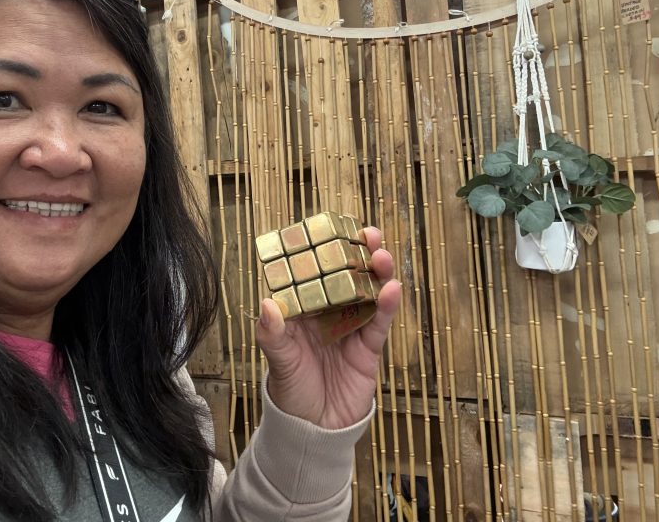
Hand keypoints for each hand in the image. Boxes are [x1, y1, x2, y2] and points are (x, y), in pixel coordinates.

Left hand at [256, 227, 401, 428]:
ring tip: (382, 254)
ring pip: (366, 293)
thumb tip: (266, 304)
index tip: (330, 228)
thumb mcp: (278, 361)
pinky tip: (393, 288)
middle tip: (367, 233)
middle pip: (345, 276)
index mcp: (301, 310)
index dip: (322, 250)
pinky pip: (378, 322)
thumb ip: (273, 335)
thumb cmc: (290, 391)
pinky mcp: (368, 347)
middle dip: (356, 254)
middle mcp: (327, 313)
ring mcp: (350, 328)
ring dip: (376, 272)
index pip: (312, 272)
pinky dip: (387, 305)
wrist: (314, 430)